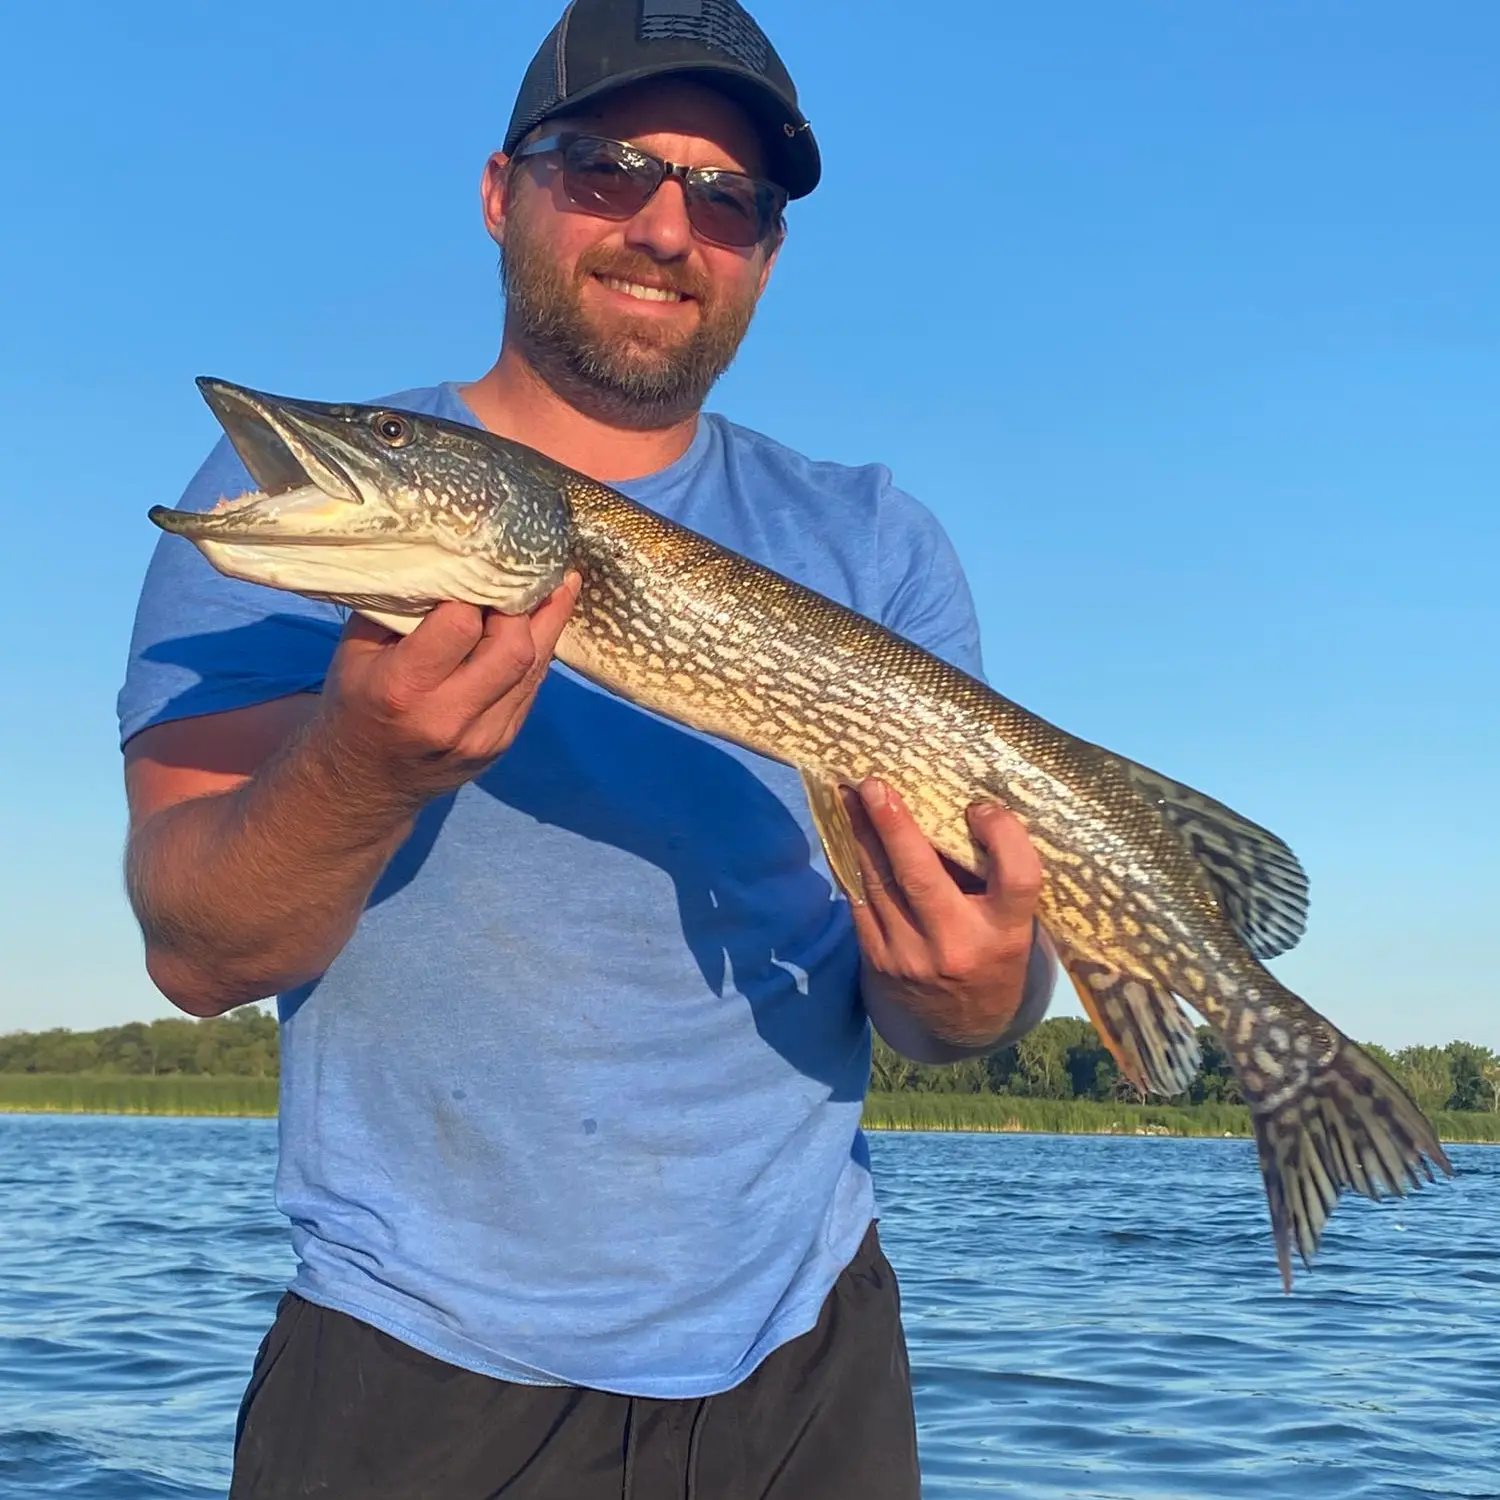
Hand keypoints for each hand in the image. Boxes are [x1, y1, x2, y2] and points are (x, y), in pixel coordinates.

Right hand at [313, 578, 579, 810]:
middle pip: (513, 649)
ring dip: (547, 622)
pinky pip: (531, 687)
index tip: (478, 565)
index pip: (461, 624)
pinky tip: (542, 621)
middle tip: (524, 570)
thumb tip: (451, 556)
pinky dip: (537, 651)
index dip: (474, 591)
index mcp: (403, 689)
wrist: (364, 782)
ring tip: (558, 581)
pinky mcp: (503, 744)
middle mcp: (448, 718)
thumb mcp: (357, 650)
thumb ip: (401, 607)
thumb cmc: (356, 702)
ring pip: (534, 668)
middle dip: (522, 605)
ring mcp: (483, 738)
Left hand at [845, 778, 1042, 1053]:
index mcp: (1007, 934)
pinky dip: (849, 863)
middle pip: (922, 877)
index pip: (1017, 878)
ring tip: (848, 794)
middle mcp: (959, 946)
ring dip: (860, 835)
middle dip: (894, 826)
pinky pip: (858, 902)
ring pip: (879, 885)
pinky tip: (842, 832)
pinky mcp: (879, 961)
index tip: (981, 807)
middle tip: (876, 784)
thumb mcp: (1014, 923)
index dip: (1003, 836)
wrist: (964, 1026)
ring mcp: (913, 957)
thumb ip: (995, 877)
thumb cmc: (994, 951)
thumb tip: (955, 802)